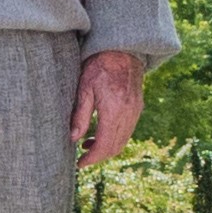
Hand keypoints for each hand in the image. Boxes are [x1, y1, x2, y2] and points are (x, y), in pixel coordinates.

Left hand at [75, 50, 148, 164]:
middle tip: (83, 158)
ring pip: (123, 141)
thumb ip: (80, 114)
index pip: (104, 145)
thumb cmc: (99, 66)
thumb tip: (74, 138)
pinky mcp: (137, 107)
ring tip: (88, 145)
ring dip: (107, 148)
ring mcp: (135, 111)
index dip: (92, 158)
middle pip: (115, 147)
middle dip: (99, 156)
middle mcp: (128, 114)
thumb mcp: (84, 88)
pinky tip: (101, 133)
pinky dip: (115, 138)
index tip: (80, 163)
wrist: (122, 50)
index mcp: (114, 110)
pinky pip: (127, 131)